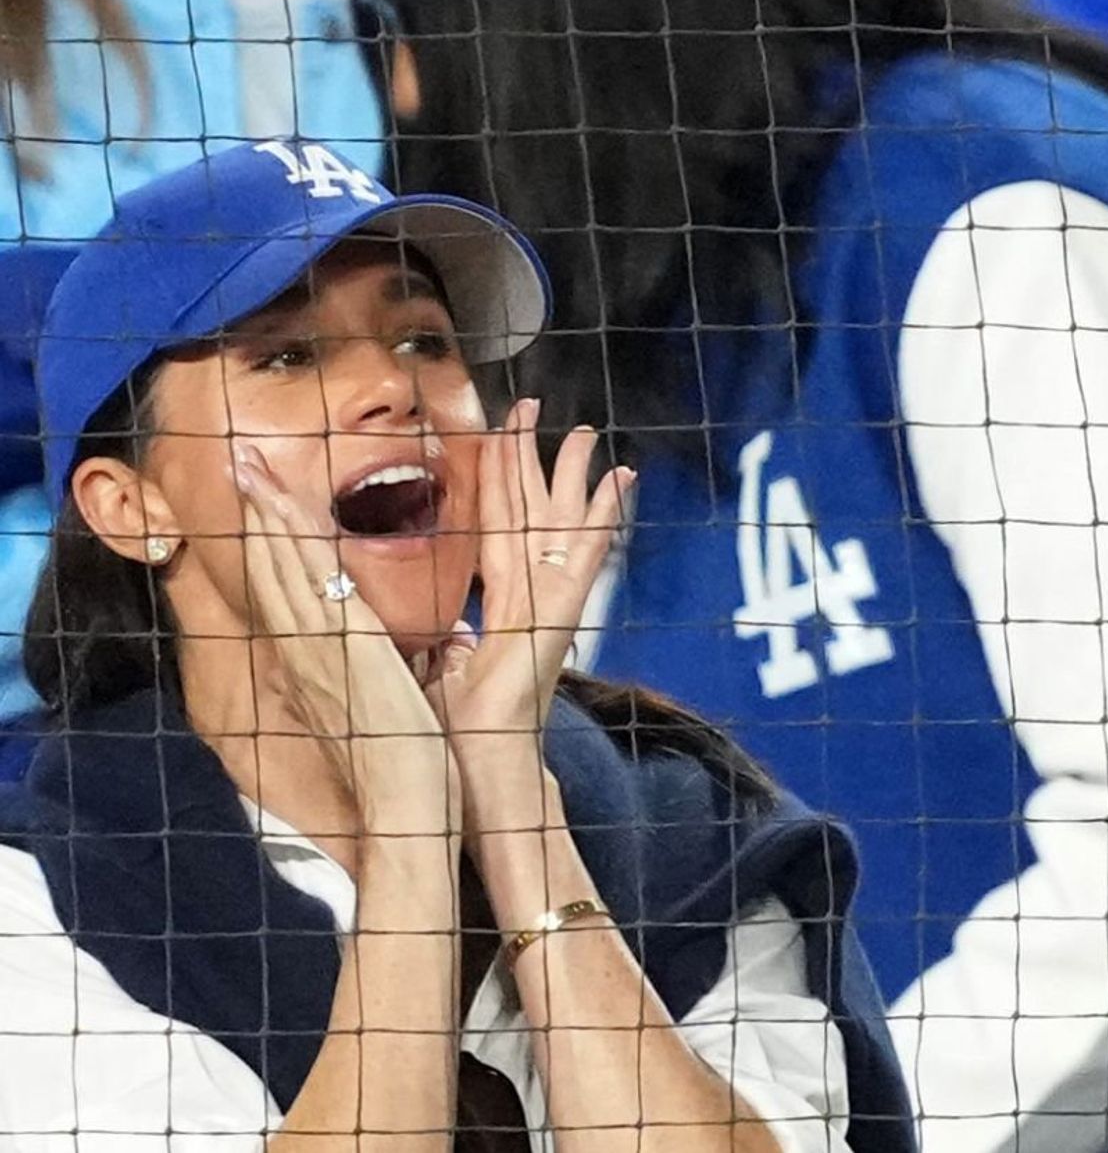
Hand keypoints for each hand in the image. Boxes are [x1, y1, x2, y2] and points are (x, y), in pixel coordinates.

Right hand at [234, 444, 457, 835]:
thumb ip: (365, 671)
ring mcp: (320, 647)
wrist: (405, 807)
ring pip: (282, 565)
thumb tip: (374, 647)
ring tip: (248, 464)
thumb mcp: (376, 704)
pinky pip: (312, 582)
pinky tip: (283, 510)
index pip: (283, 587)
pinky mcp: (344, 647)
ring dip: (264, 511)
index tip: (258, 499)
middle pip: (270, 566)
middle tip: (236, 458)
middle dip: (254, 511)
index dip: (267, 540)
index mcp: (316, 662)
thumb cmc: (400, 762)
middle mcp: (307, 650)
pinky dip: (293, 543)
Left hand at [427, 400, 633, 821]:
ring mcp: (551, 602)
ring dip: (572, 474)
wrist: (482, 764)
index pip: (494, 525)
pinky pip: (585, 554)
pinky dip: (605, 516)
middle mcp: (528, 595)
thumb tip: (426, 625)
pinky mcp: (564, 613)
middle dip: (529, 456)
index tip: (496, 433)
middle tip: (530, 405)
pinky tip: (620, 481)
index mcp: (498, 604)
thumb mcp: (434, 667)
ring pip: (559, 522)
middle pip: (528, 509)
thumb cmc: (456, 730)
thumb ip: (437, 638)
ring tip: (584, 431)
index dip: (495, 478)